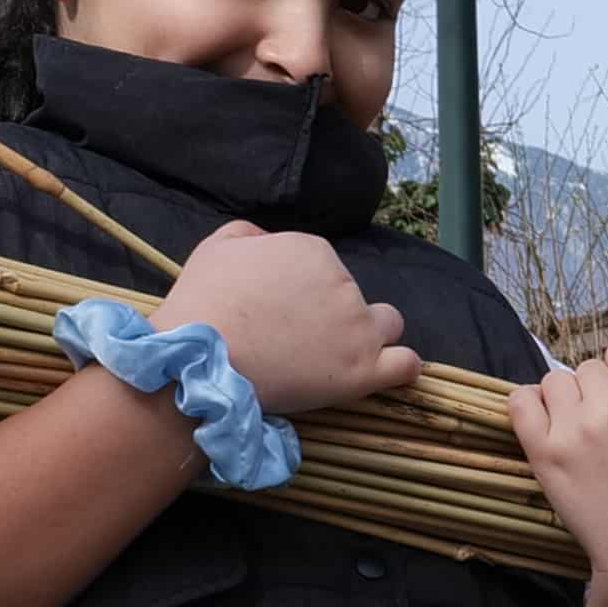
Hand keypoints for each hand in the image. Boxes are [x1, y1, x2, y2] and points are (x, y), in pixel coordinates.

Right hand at [153, 222, 414, 416]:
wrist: (202, 362)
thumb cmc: (203, 303)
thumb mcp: (216, 247)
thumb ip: (248, 235)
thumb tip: (265, 239)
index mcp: (313, 251)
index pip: (324, 268)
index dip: (304, 291)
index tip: (281, 311)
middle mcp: (343, 283)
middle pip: (354, 296)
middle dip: (335, 313)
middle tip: (301, 338)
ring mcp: (358, 328)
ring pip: (387, 325)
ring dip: (370, 335)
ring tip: (339, 356)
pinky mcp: (364, 371)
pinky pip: (405, 364)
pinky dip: (400, 367)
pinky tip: (383, 371)